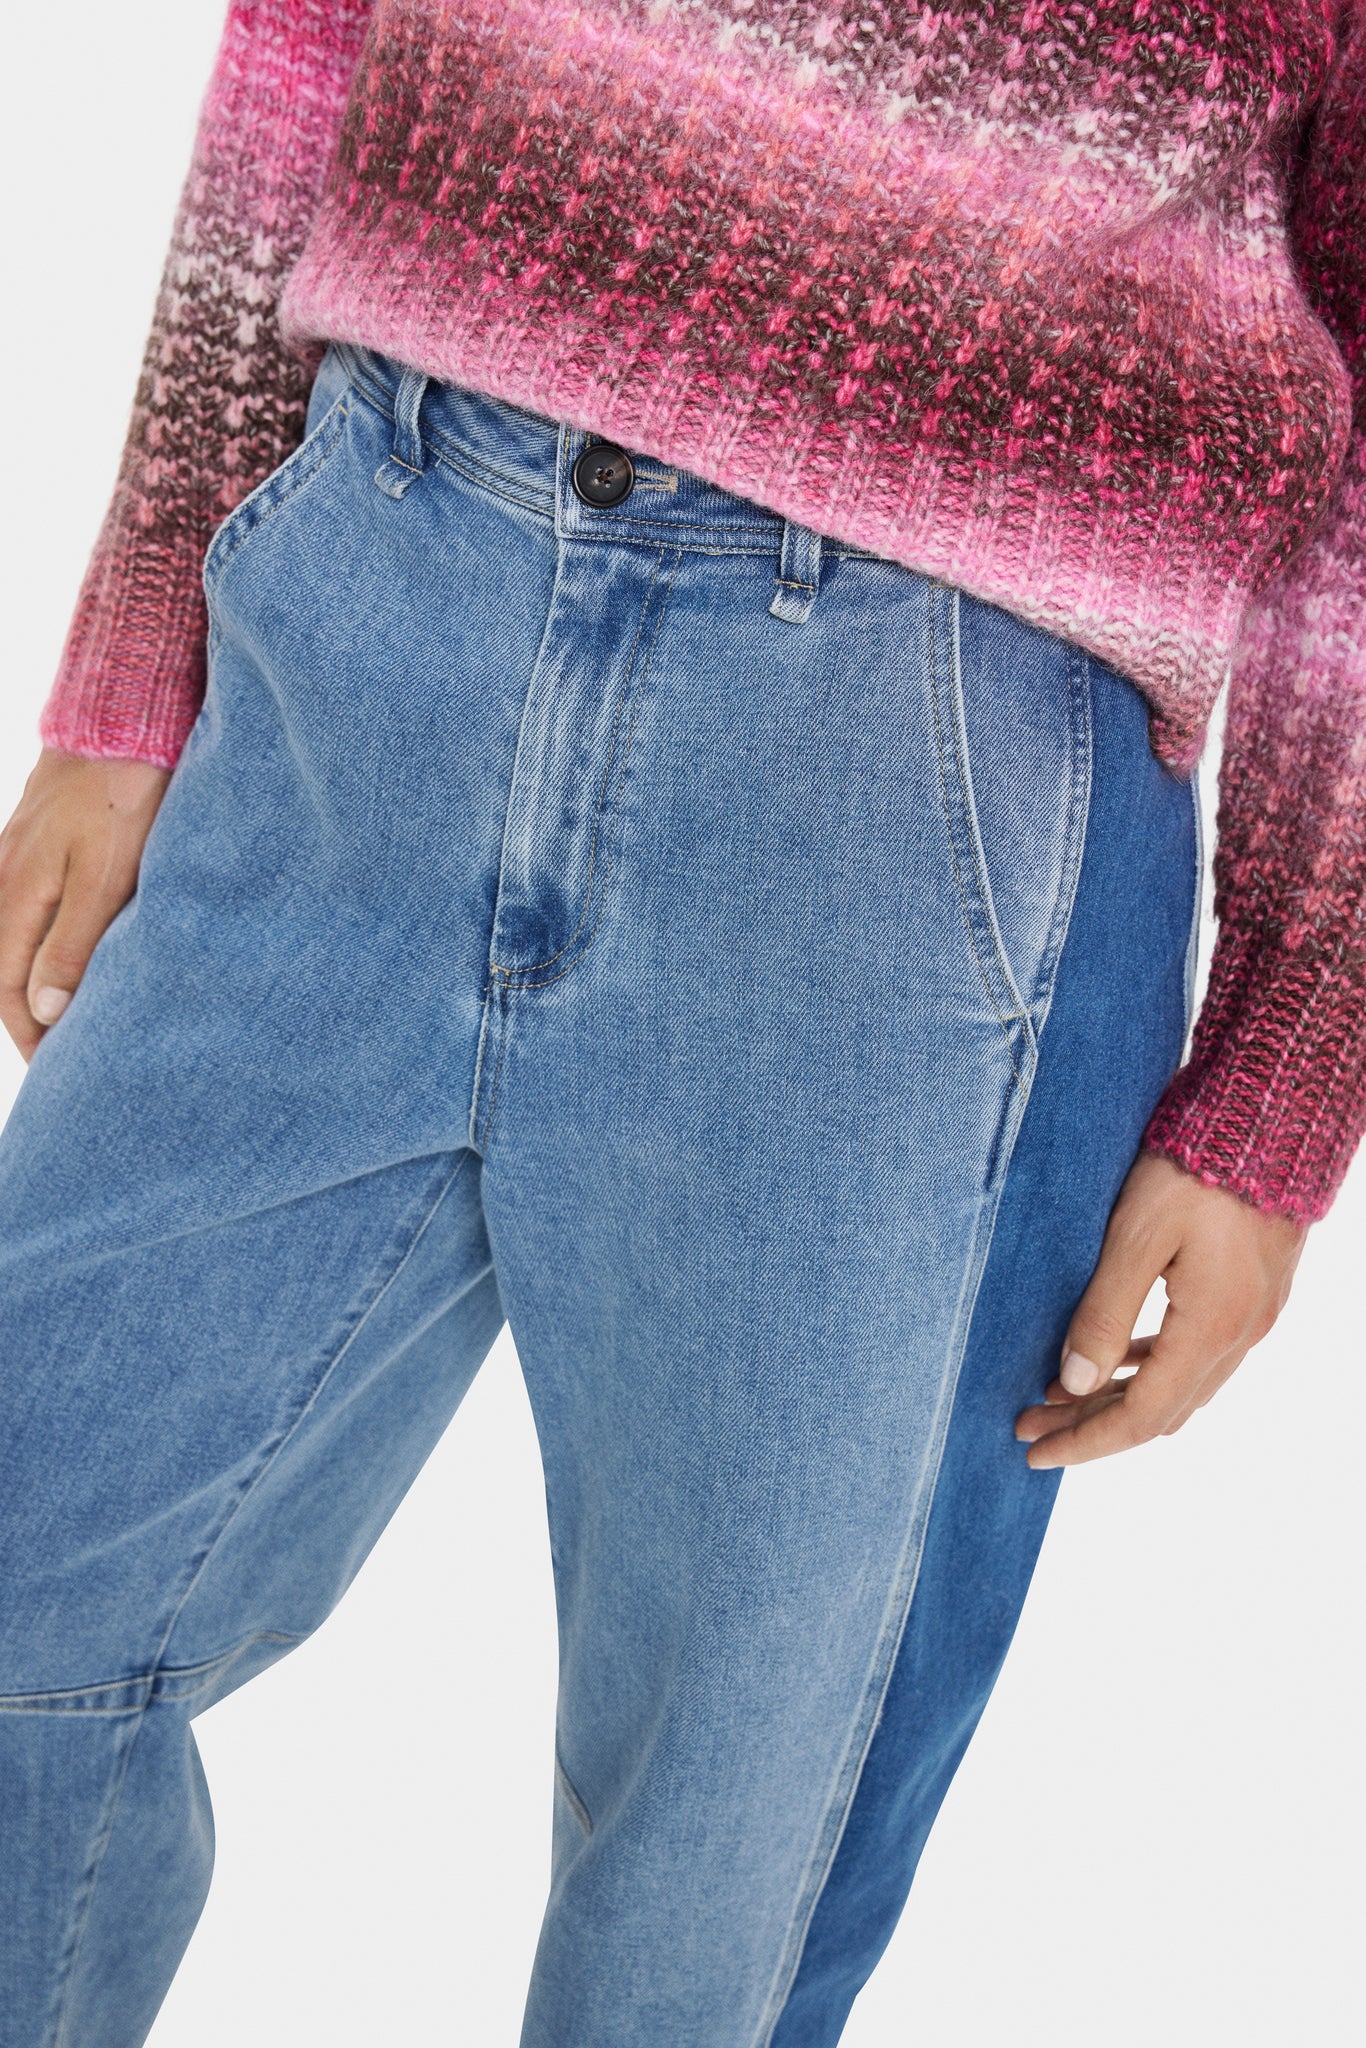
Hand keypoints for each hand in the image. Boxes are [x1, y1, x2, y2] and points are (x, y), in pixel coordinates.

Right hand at [0, 747, 170, 1060]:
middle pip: (5, 970)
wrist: (119, 718)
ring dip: (39, 982)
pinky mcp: (40, 841)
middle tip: (65, 1056)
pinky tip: (74, 954)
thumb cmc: (121, 795)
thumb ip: (71, 946)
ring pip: (18, 940)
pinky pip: (32, 909)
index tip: (58, 1070)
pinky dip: (46, 944)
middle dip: (31, 1016)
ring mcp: (18, 858)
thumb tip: (41, 1011)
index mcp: (13, 898)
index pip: (8, 991)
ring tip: (71, 1016)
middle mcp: (4, 881)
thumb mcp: (105, 879)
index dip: (32, 1036)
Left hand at [1015, 1150, 1304, 1467]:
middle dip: (1091, 1425)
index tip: (1034, 1452)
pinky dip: (1154, 1368)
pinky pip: (1199, 1354)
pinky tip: (1119, 1359)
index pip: (1140, 1417)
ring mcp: (1253, 1316)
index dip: (1085, 1442)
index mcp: (1210, 1329)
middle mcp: (1239, 1335)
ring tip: (1060, 1395)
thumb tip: (1073, 1383)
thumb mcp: (1136, 1237)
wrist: (1270, 1120)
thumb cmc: (1197, 1169)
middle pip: (1159, 1411)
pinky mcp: (1254, 1293)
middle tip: (1030, 1424)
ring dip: (1120, 1396)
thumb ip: (1104, 1313)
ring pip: (1181, 1387)